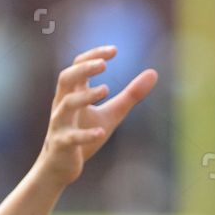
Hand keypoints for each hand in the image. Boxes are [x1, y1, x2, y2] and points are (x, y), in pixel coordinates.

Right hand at [33, 46, 157, 187]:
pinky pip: (71, 137)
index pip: (78, 66)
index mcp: (73, 93)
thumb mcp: (112, 112)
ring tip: (106, 89)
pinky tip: (101, 132)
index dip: (93, 56)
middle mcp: (63, 104)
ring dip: (85, 96)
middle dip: (83, 69)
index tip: (114, 50)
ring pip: (66, 104)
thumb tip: (154, 73)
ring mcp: (60, 124)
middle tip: (104, 64)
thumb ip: (131, 95)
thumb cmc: (85, 131)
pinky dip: (85, 135)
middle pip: (65, 78)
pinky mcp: (62, 144)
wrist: (61, 165)